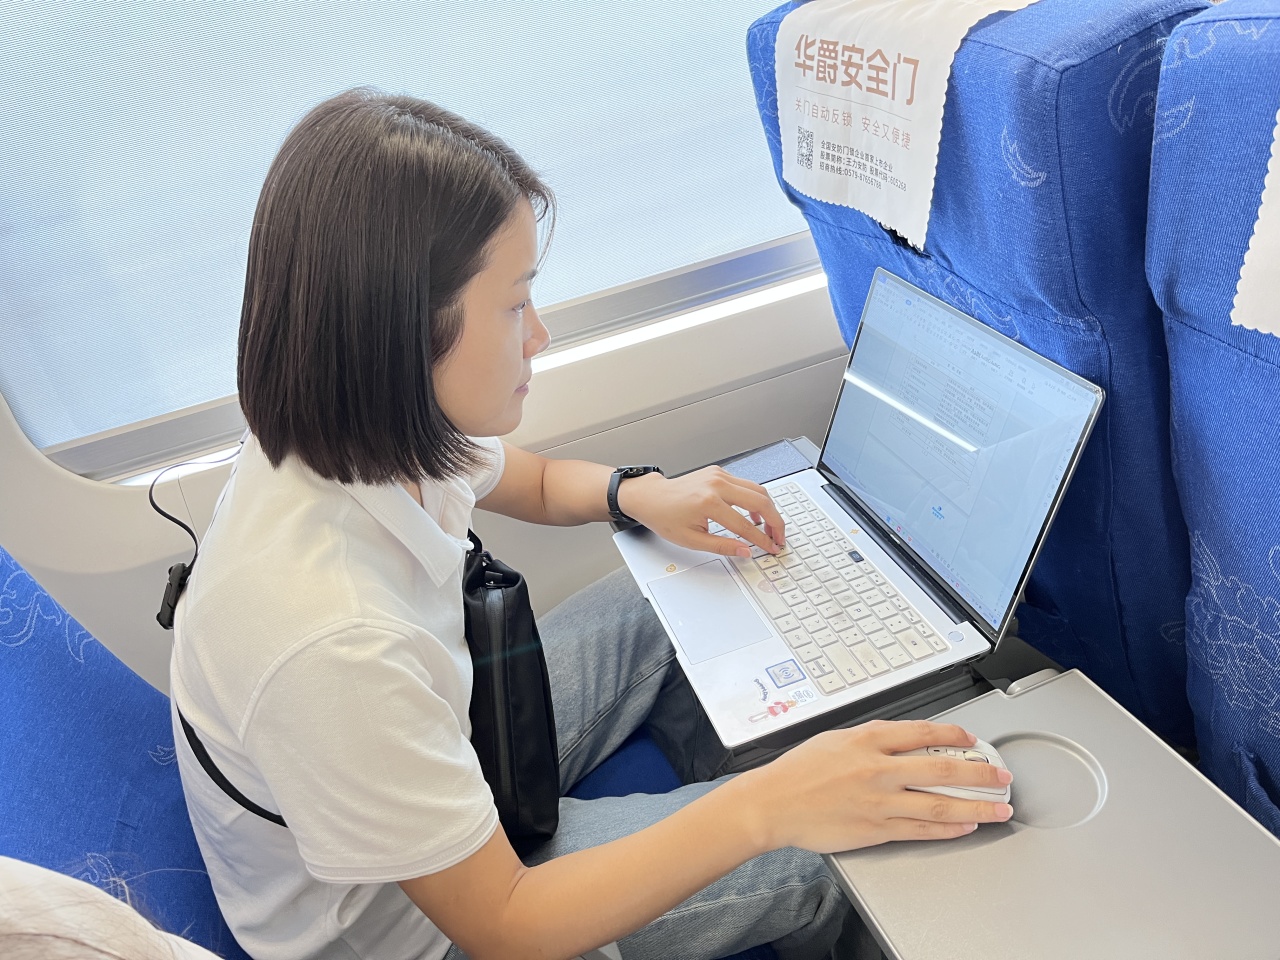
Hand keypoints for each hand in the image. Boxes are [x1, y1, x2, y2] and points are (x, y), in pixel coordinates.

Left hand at [616, 466, 785, 557]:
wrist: (652, 497)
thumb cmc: (665, 517)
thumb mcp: (692, 540)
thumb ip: (722, 546)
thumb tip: (746, 551)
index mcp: (708, 502)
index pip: (745, 525)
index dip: (762, 540)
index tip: (771, 548)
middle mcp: (716, 484)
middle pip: (760, 501)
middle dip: (775, 522)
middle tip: (779, 537)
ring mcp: (719, 475)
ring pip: (757, 490)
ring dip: (769, 509)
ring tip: (770, 528)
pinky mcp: (719, 472)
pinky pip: (746, 485)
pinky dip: (756, 499)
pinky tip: (756, 514)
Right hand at [734, 719, 1013, 854]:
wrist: (772, 803)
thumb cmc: (798, 771)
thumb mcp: (835, 738)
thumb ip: (871, 739)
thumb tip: (905, 741)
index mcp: (867, 740)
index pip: (923, 733)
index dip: (955, 734)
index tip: (971, 738)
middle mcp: (878, 770)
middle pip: (942, 770)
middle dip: (979, 773)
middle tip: (1002, 777)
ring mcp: (879, 803)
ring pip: (939, 805)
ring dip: (975, 808)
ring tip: (998, 809)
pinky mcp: (876, 830)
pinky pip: (920, 830)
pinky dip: (948, 829)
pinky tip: (966, 827)